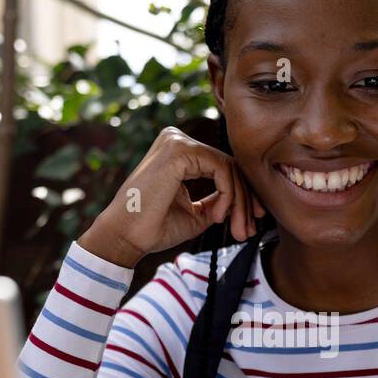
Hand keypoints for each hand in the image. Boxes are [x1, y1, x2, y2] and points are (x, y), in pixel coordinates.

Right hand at [77, 126, 265, 267]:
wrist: (126, 237)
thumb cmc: (154, 227)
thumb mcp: (197, 212)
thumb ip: (219, 200)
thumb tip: (244, 199)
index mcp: (179, 153)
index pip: (222, 168)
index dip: (242, 195)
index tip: (251, 222)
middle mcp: (177, 140)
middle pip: (228, 166)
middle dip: (244, 201)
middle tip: (250, 229)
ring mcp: (177, 141)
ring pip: (228, 168)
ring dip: (239, 202)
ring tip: (237, 229)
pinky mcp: (179, 150)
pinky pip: (221, 169)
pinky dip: (228, 194)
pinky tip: (218, 216)